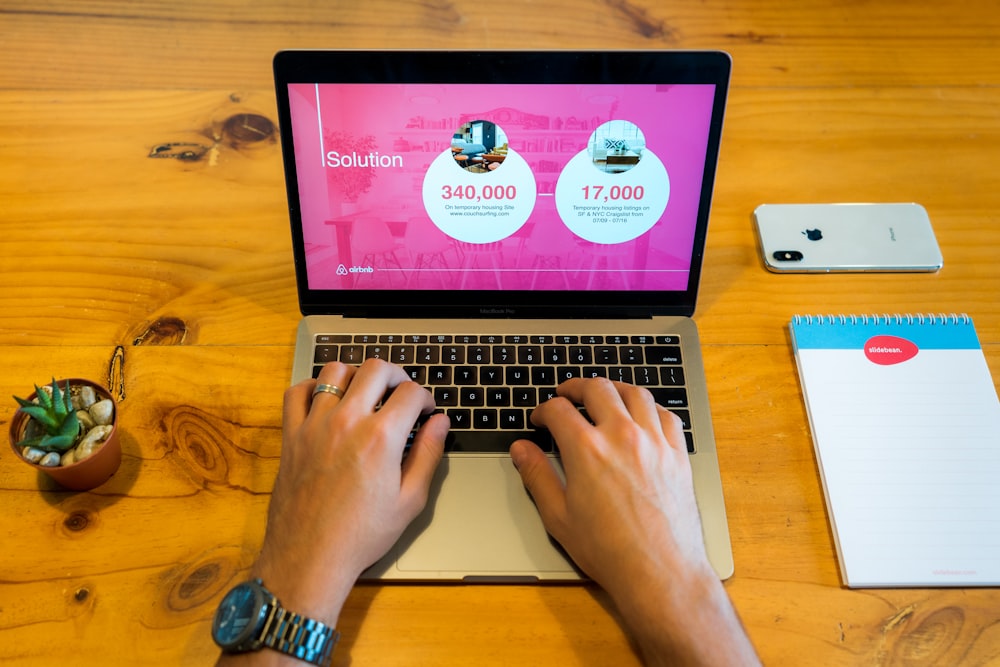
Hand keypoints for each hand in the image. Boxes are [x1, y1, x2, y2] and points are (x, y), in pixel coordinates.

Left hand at [251, 359, 448, 626]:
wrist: (310, 556)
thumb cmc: (361, 535)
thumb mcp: (410, 500)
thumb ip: (428, 455)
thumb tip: (440, 423)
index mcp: (381, 438)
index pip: (410, 393)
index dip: (425, 397)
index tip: (425, 410)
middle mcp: (347, 422)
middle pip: (375, 369)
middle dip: (396, 375)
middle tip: (401, 392)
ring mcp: (315, 425)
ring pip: (335, 371)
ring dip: (355, 374)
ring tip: (365, 391)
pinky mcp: (292, 435)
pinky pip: (297, 392)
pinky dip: (313, 386)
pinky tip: (326, 399)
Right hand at [510, 377, 757, 665]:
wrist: (659, 571)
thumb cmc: (609, 550)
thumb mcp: (558, 516)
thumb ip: (537, 476)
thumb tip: (521, 450)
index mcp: (587, 449)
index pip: (558, 410)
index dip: (543, 410)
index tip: (540, 419)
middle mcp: (621, 436)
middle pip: (597, 389)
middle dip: (576, 387)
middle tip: (567, 394)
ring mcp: (654, 442)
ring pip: (634, 394)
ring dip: (614, 389)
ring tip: (604, 394)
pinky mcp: (677, 454)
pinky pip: (666, 415)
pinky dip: (650, 407)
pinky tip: (643, 414)